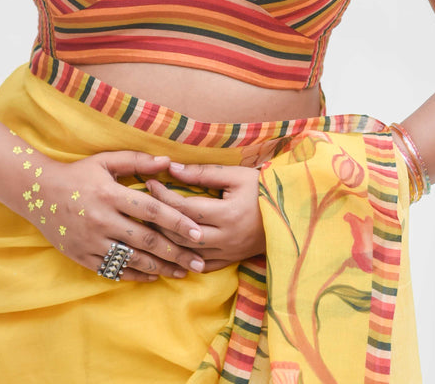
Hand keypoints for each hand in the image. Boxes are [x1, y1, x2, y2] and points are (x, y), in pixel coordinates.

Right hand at [33, 151, 205, 282]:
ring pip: (133, 259)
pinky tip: (153, 277)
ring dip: (160, 268)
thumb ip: (137, 161)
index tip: (199, 233)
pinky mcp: (83, 256)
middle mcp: (103, 220)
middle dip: (177, 252)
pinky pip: (113, 270)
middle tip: (199, 261)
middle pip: (147, 240)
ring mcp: (92, 241)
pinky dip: (135, 275)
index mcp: (111, 194)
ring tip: (182, 272)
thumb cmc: (78, 174)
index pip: (152, 211)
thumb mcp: (105, 161)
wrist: (38, 192)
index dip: (177, 222)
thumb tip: (168, 162)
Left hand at [146, 162, 264, 270]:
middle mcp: (226, 238)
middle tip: (143, 203)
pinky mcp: (230, 260)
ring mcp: (228, 253)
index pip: (185, 207)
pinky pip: (201, 266)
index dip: (164, 195)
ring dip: (167, 240)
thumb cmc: (263, 188)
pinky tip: (170, 249)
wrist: (291, 212)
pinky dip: (184, 259)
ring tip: (151, 222)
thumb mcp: (236, 175)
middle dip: (159, 218)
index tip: (149, 182)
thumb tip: (173, 168)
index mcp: (227, 214)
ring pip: (187, 252)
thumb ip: (203, 173)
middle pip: (181, 233)